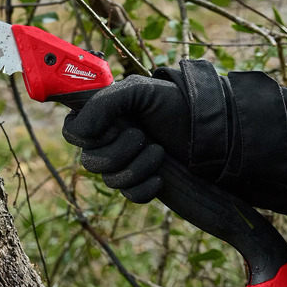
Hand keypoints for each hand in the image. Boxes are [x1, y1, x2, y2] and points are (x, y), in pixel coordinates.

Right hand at [63, 75, 191, 202]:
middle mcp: (110, 141)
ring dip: (137, 167)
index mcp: (104, 116)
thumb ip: (104, 103)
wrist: (214, 129)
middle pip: (89, 161)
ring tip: (159, 151)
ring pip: (110, 180)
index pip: (72, 132)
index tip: (111, 127)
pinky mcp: (142, 184)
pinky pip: (129, 195)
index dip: (86, 134)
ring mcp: (125, 164)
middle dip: (118, 151)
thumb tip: (81, 131)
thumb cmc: (176, 103)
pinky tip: (161, 177)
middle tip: (142, 135)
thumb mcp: (139, 91)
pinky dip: (145, 188)